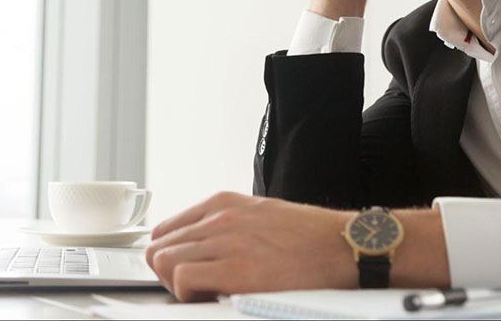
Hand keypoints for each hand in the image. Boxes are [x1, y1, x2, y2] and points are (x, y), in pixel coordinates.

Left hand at [145, 191, 354, 301]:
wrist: (340, 246)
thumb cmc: (308, 236)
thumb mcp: (259, 214)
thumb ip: (227, 225)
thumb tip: (200, 246)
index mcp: (223, 204)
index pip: (167, 229)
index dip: (169, 255)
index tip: (181, 269)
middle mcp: (219, 218)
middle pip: (159, 247)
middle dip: (168, 272)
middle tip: (192, 287)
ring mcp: (226, 242)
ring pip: (164, 262)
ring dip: (176, 284)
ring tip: (203, 293)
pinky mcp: (235, 270)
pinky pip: (182, 280)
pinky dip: (188, 294)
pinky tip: (210, 297)